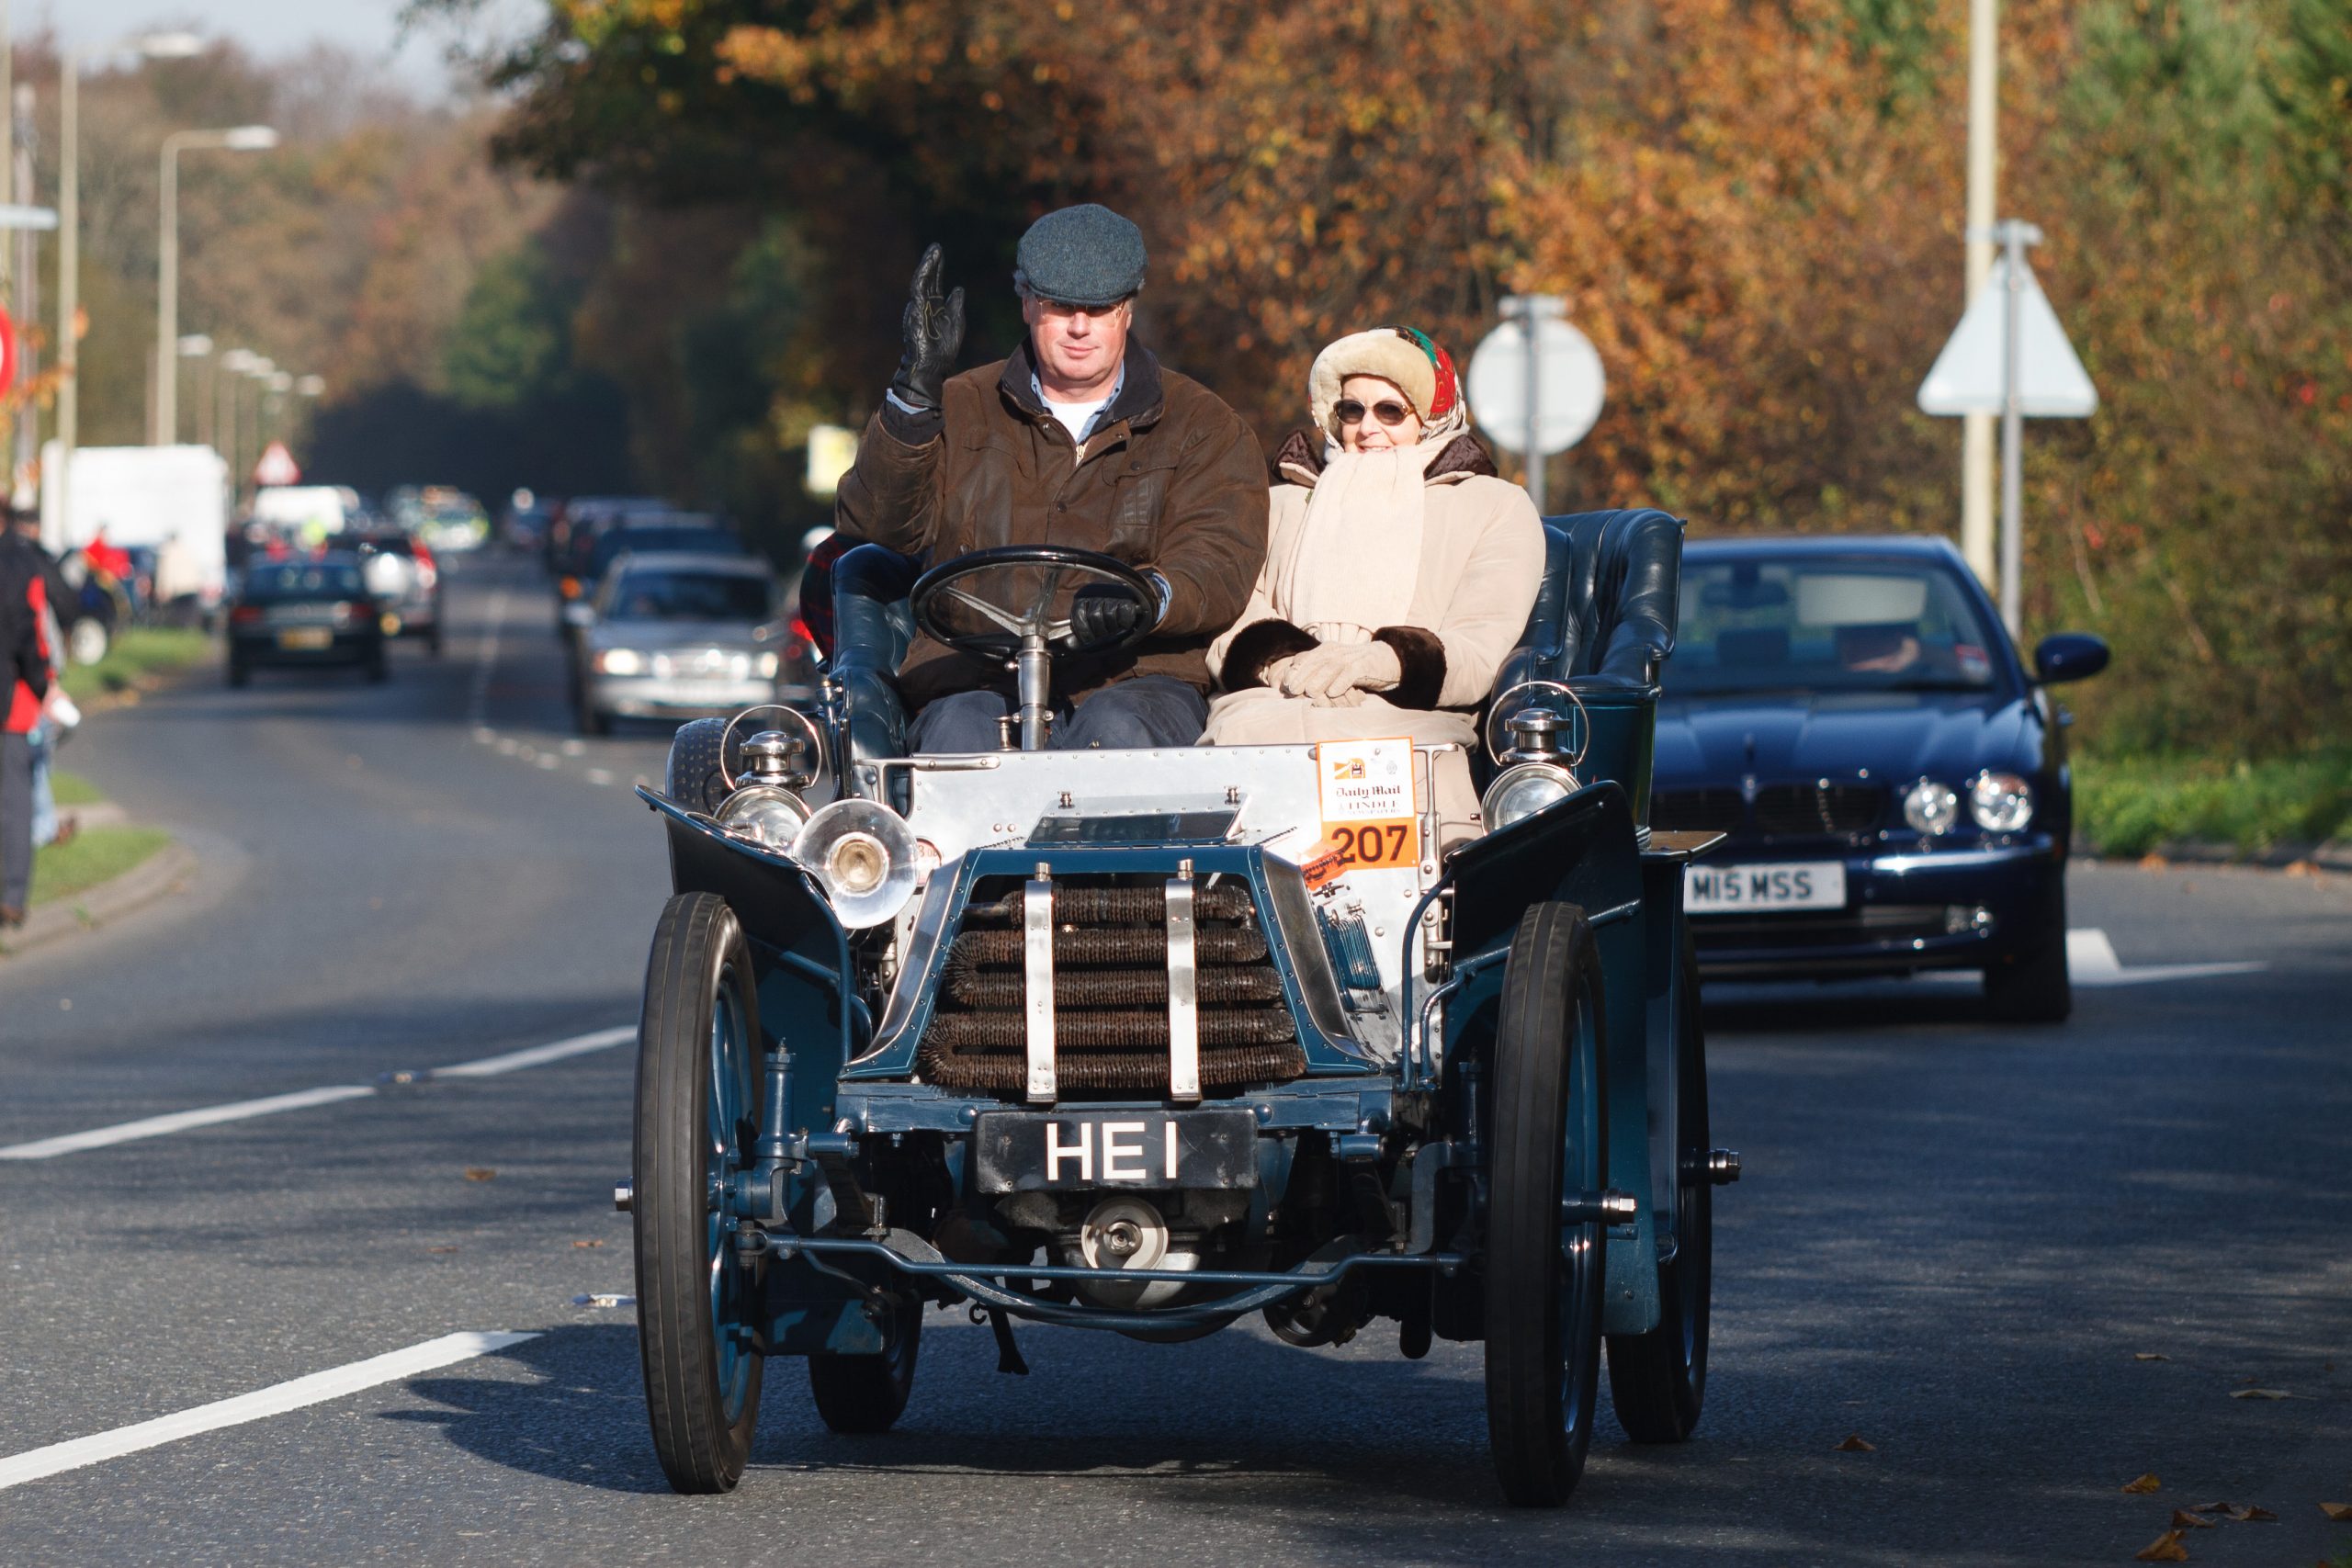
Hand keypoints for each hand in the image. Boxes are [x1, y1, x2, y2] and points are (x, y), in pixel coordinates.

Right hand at [889, 244, 964, 411]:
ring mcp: (918, 308)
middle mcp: (924, 305)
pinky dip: (923, 276)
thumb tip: (959, 288)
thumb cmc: (942, 350)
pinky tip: (928, 264)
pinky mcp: (915, 311)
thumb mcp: (955, 323)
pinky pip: (917, 290)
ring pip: (921, 282)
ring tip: (934, 251)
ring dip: (927, 266)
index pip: (934, 284)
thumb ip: (956, 306)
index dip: (937, 269)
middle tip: (936, 247)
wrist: (932, 366)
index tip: (939, 254)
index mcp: (933, 308)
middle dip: (932, 263)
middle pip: (928, 280)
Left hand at [1068, 583, 1148, 646]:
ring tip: (1113, 628)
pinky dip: (1123, 625)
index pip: (1078, 614)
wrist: (1128, 604)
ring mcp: (1113, 594)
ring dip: (1111, 628)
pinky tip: (1123, 624)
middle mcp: (1097, 591)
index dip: (1083, 631)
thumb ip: (1081, 632)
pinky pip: (1123, 617)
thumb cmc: (1105, 617)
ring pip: (1108, 616)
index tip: (1088, 639)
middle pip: (1094, 616)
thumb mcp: (1090, 622)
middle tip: (1104, 634)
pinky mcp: (1127, 600)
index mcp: (1083, 596)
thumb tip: (1069, 644)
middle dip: (1098, 631)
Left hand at [1277, 641, 1401, 702]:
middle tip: (1292, 690)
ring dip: (1319, 680)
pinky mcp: (1364, 665)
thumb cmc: (1354, 666)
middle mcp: (1335, 652)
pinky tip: (1333, 693)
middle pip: (1315, 663)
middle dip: (1302, 676)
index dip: (1294, 671)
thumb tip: (1291, 682)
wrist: (1384, 659)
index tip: (1285, 684)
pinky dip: (1341, 683)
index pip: (1304, 658)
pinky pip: (1350, 673)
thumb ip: (1315, 671)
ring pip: (1331, 667)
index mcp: (1325, 650)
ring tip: (1309, 692)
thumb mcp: (1333, 666)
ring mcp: (1350, 658)